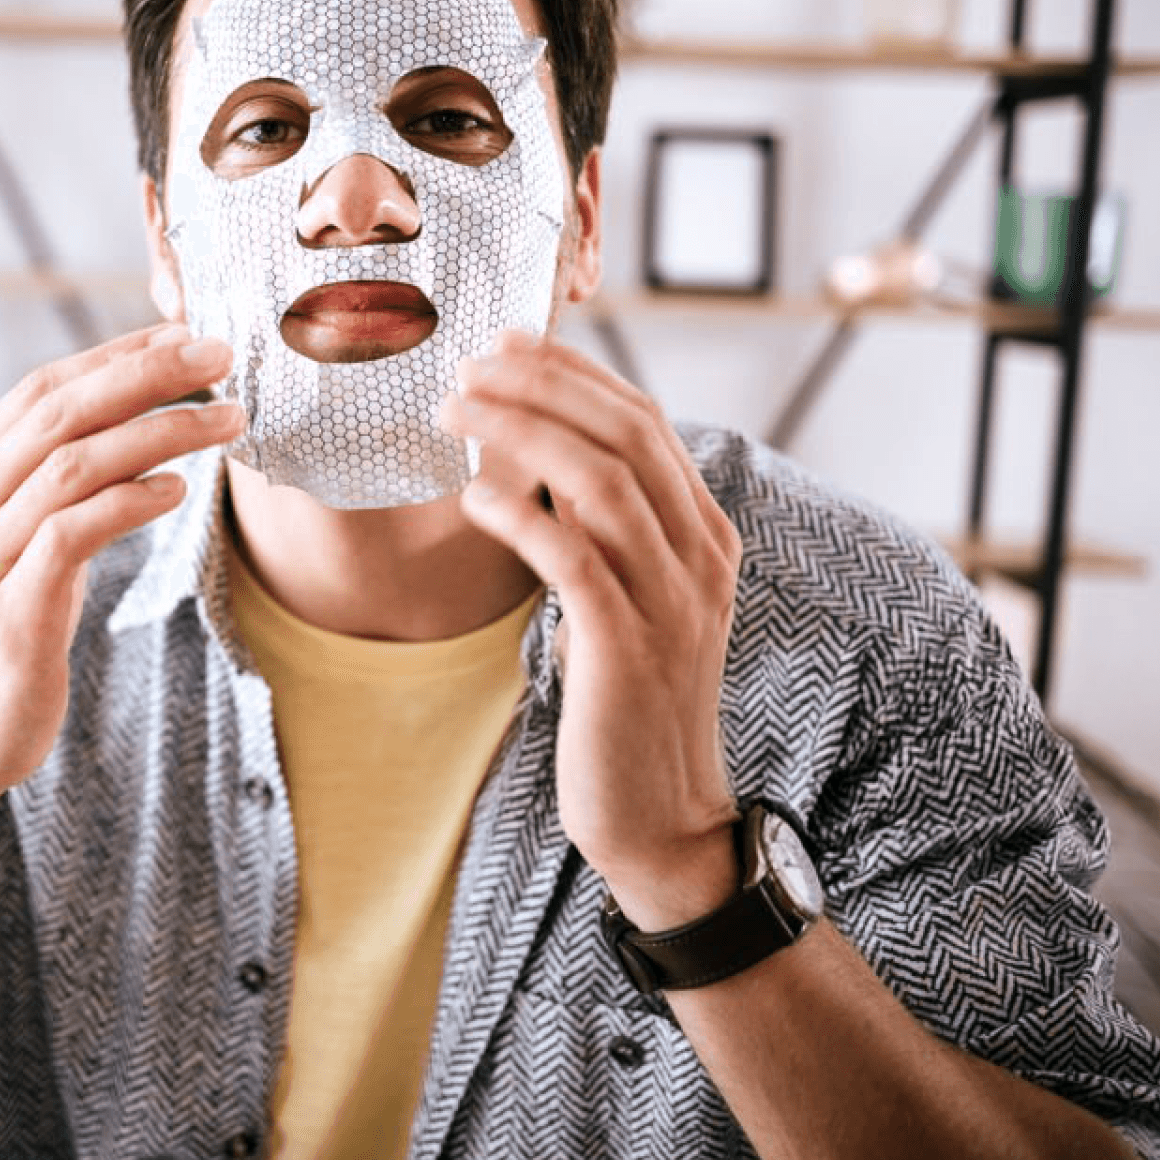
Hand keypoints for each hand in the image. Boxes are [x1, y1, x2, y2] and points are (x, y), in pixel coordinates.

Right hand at [0, 324, 243, 790]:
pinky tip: (179, 491)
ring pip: (74, 464)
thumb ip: (62, 478)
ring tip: (228, 421)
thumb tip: (142, 414)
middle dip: (148, 374)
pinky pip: (74, 532)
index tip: (188, 332)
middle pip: (61, 411)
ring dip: (160, 433)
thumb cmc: (11, 625)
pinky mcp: (12, 608)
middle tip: (221, 354)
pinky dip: (130, 501)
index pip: (45, 388)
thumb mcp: (27, 537)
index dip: (119, 354)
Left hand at [441, 330, 741, 928]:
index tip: (508, 342)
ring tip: (453, 412)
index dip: (574, 374)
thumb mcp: (636, 602)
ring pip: (600, 482)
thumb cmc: (630, 704)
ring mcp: (670, 602)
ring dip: (519, 433)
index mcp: (705, 536)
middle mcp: (699, 557)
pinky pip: (572, 559)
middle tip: (468, 363)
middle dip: (541, 385)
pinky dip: (520, 515)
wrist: (662, 817)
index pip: (645, 421)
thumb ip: (613, 534)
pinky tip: (473, 496)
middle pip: (625, 433)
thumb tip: (546, 464)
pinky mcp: (628, 647)